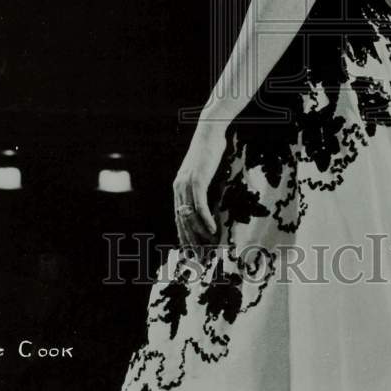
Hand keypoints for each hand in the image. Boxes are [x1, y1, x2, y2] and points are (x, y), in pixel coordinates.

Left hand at [172, 119, 228, 249]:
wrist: (210, 131)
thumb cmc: (209, 151)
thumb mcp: (203, 173)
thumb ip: (202, 188)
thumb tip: (209, 204)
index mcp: (178, 187)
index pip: (178, 217)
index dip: (184, 236)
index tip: (190, 252)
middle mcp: (179, 188)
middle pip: (182, 221)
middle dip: (190, 241)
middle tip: (198, 258)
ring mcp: (186, 184)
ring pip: (190, 216)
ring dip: (199, 235)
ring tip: (207, 249)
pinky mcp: (197, 180)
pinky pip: (200, 206)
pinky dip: (206, 220)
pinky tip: (212, 231)